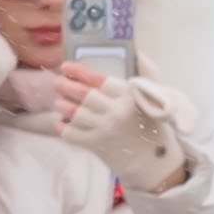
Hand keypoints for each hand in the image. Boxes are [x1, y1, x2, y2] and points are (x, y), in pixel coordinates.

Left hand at [58, 73, 194, 194]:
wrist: (154, 162)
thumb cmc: (153, 125)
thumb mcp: (156, 98)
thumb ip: (146, 74)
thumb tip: (137, 52)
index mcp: (130, 98)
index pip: (100, 80)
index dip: (80, 72)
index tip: (66, 66)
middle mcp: (116, 112)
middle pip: (83, 95)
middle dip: (65, 86)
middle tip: (57, 82)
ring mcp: (105, 129)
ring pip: (74, 113)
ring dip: (62, 105)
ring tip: (59, 101)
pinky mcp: (96, 145)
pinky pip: (71, 134)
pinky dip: (63, 127)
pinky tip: (61, 122)